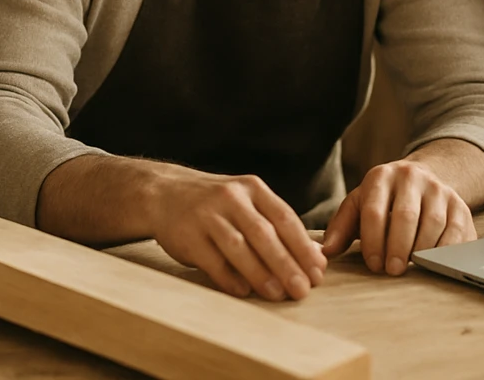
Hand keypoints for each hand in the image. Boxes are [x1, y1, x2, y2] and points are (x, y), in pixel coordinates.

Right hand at [149, 172, 326, 300]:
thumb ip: (276, 224)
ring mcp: (207, 215)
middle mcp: (231, 198)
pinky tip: (244, 292)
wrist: (164, 194)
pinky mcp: (187, 235)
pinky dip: (230, 279)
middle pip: (264, 234)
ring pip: (239, 248)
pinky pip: (213, 261)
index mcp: (252, 188)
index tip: (318, 271)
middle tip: (303, 289)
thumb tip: (314, 254)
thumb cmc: (216, 204)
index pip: (284, 218)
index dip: (303, 246)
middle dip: (286, 264)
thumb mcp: (247, 201)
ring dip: (260, 274)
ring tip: (277, 294)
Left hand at [321, 159, 474, 275]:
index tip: (373, 264)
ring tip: (412, 267)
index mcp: (381, 176)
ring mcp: (439, 189)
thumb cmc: (383, 200)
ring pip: (433, 223)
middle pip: (406, 215)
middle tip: (392, 271)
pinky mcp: (460, 204)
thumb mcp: (359, 205)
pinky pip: (456, 230)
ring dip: (422, 250)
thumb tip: (327, 251)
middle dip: (398, 247)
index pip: (374, 210)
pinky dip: (445, 251)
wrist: (421, 179)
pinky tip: (434, 262)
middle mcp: (411, 177)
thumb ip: (341, 227)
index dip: (373, 240)